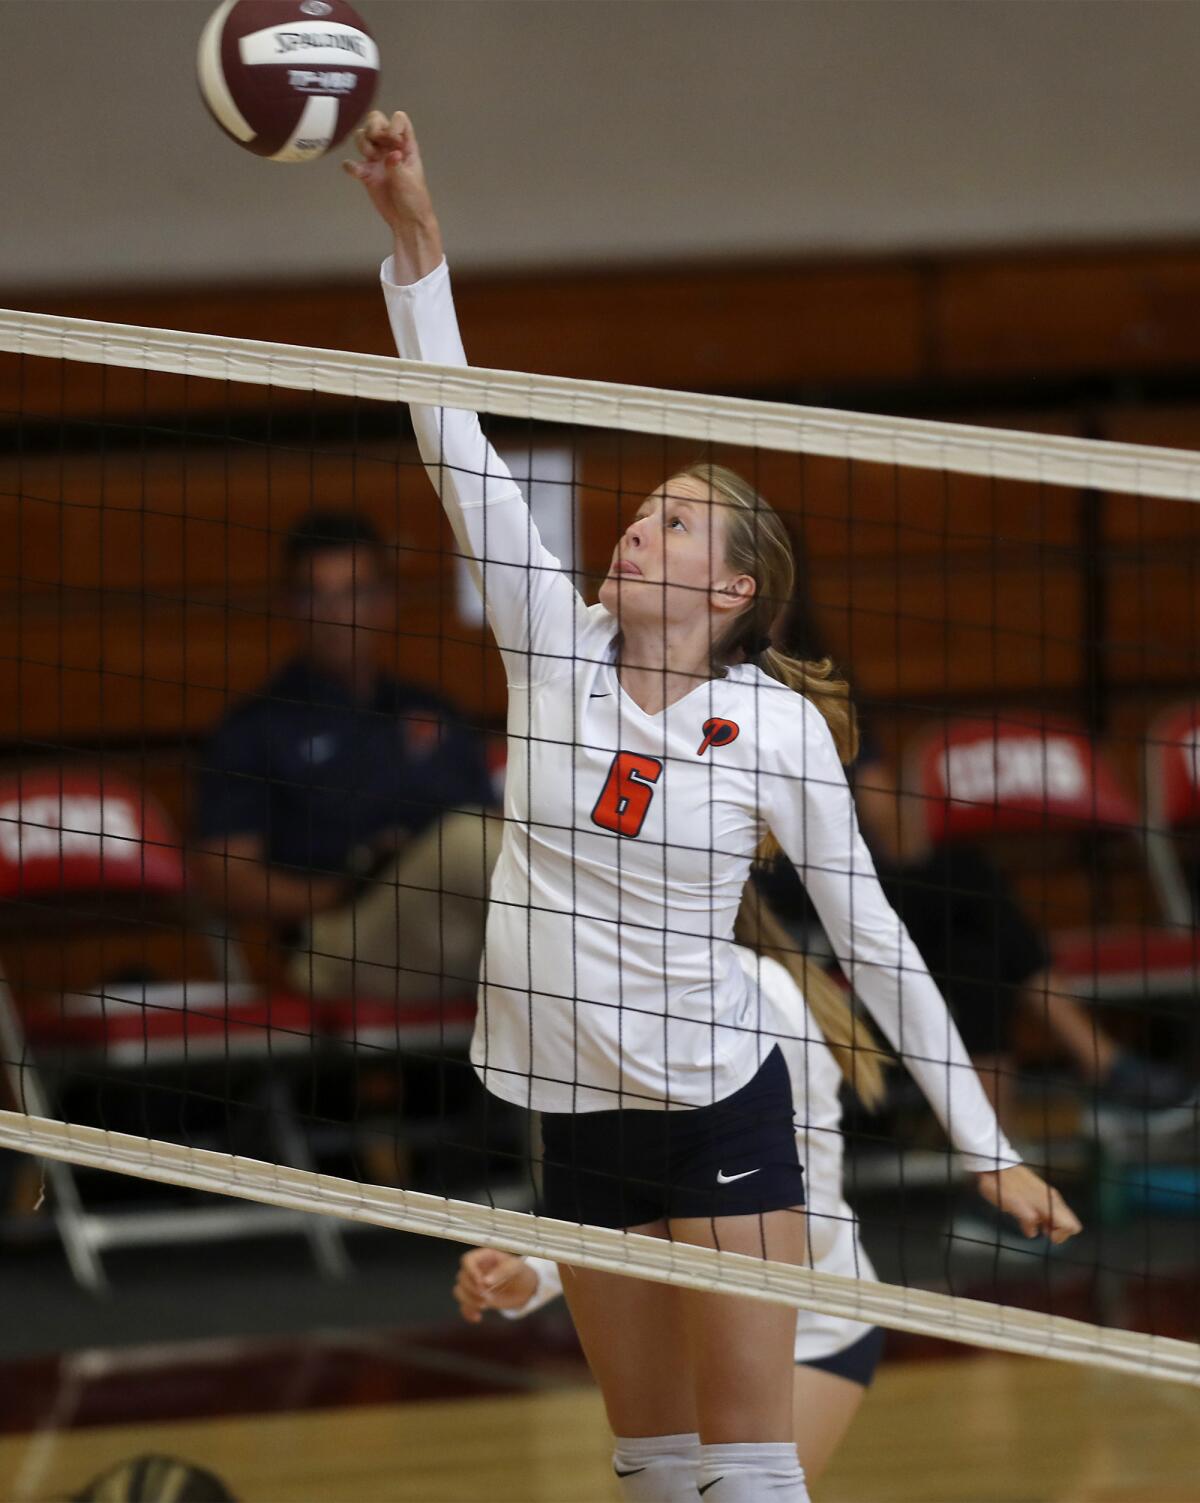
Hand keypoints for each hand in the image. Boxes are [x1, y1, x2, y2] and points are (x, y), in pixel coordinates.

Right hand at [343, 110, 441, 279]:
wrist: (406, 221)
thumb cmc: (415, 200)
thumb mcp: (409, 182)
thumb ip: (397, 166)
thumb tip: (392, 155)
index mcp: (406, 146)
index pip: (399, 119)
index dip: (393, 125)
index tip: (393, 142)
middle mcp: (390, 148)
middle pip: (376, 121)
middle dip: (373, 128)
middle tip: (377, 147)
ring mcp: (377, 159)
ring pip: (362, 137)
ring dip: (363, 144)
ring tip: (371, 160)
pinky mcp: (366, 173)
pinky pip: (351, 163)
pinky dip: (350, 166)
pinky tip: (358, 173)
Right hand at [453, 1248, 538, 1322]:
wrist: (523, 1287)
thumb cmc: (519, 1272)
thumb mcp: (515, 1268)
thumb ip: (502, 1271)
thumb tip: (486, 1281)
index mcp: (483, 1257)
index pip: (467, 1260)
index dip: (471, 1271)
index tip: (481, 1283)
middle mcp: (475, 1269)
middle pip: (461, 1277)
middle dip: (472, 1289)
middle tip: (487, 1295)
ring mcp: (473, 1284)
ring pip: (459, 1291)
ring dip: (469, 1300)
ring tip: (485, 1306)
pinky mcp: (474, 1299)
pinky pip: (463, 1306)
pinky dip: (468, 1313)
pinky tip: (478, 1318)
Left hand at [974, 1165, 1081, 1244]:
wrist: (995, 1166)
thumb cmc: (1003, 1187)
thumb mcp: (1013, 1207)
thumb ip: (1027, 1221)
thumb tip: (1033, 1232)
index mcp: (1050, 1202)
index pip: (1072, 1225)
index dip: (1062, 1235)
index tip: (1046, 1235)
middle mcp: (1052, 1198)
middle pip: (1069, 1222)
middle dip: (1057, 1231)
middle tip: (1040, 1230)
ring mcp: (1046, 1194)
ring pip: (1058, 1216)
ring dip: (1048, 1224)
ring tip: (1032, 1224)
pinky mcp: (1038, 1192)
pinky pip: (1048, 1210)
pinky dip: (1042, 1217)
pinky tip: (1028, 1216)